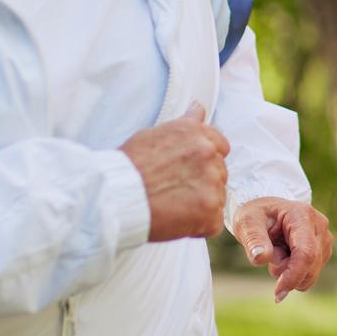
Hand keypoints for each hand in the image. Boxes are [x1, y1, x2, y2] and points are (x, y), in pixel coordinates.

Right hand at [122, 104, 229, 240]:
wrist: (116, 196)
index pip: (220, 145)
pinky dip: (198, 226)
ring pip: (217, 198)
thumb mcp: (155, 134)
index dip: (206, 161)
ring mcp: (212, 182)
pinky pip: (213, 222)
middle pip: (220, 173)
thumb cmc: (129, 166)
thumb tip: (199, 109)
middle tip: (173, 191)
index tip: (190, 171)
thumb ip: (185, 125)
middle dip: (202, 183)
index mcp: (196, 133)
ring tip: (170, 205)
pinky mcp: (210, 210)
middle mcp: (208, 153)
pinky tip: (175, 220)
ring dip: (200, 205)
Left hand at [231, 196, 334, 299]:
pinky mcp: (324, 251)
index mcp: (302, 215)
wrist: (266, 211)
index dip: (293, 275)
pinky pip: (310, 275)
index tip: (277, 293)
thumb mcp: (247, 223)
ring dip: (289, 272)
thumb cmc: (256, 215)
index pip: (306, 253)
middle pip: (310, 266)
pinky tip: (286, 256)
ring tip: (277, 251)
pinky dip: (294, 273)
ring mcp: (325, 240)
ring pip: (311, 274)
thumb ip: (254, 240)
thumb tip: (261, 258)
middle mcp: (320, 226)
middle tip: (269, 256)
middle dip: (286, 272)